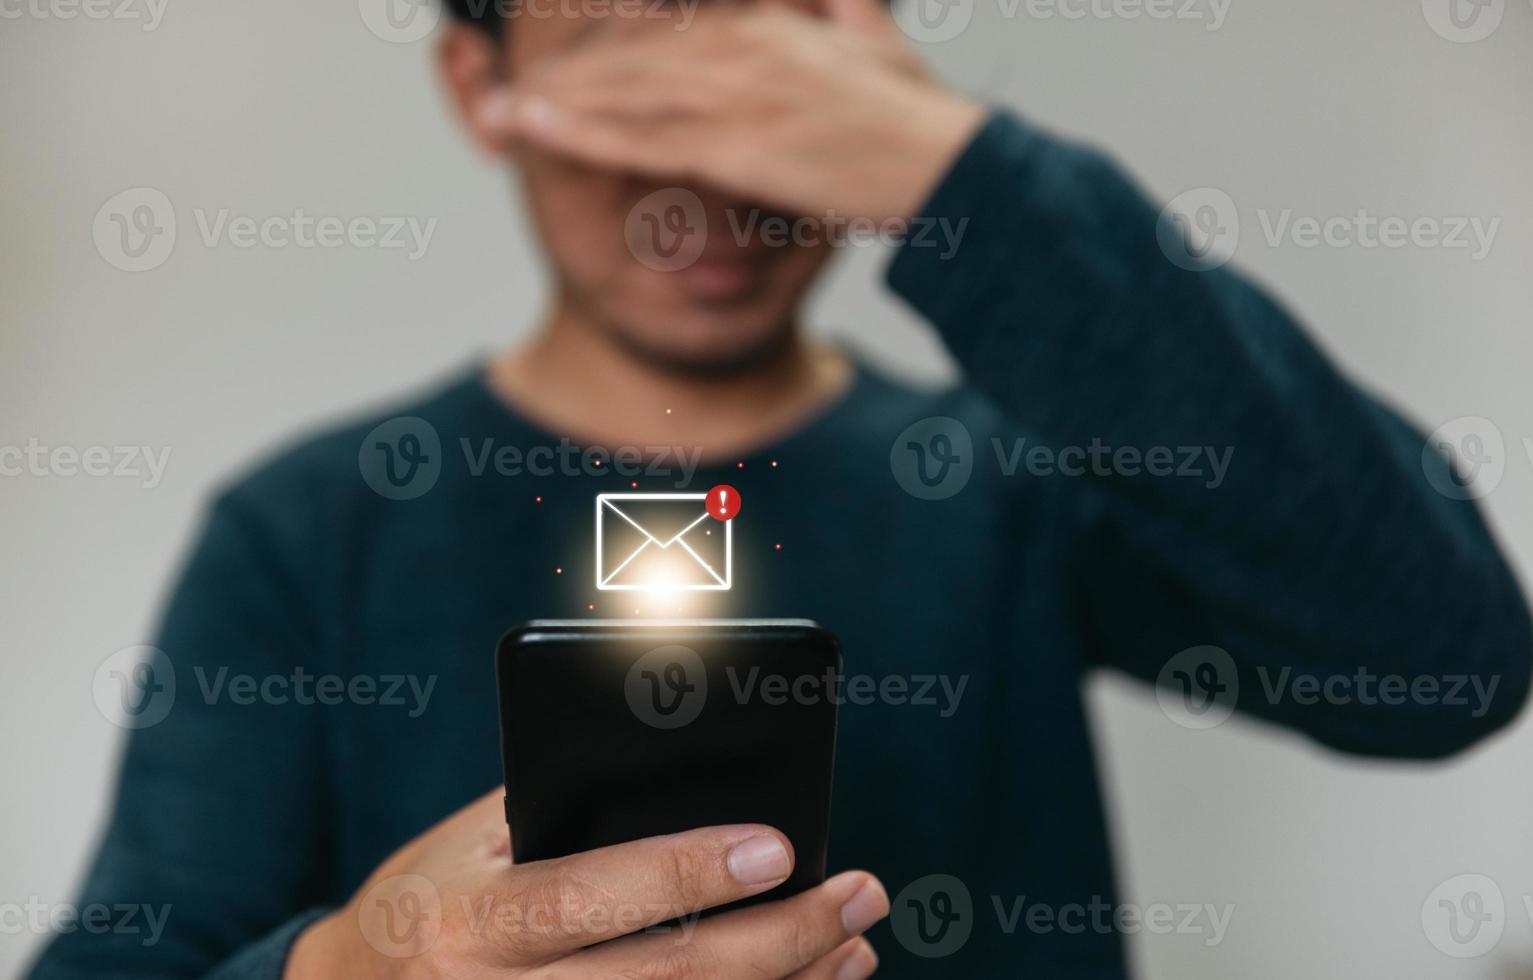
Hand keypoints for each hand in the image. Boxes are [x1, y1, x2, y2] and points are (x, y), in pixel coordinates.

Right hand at [286, 788, 885, 978]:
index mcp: (470, 923)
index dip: (685, 873)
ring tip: (855, 946)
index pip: (589, 897)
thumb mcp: (467, 842)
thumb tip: (684, 779)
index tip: (777, 847)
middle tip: (860, 895)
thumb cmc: (426, 900)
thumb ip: (560, 816)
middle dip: (780, 940)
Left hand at [477, 0, 985, 223]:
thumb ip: (840, 7)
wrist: (950, 166)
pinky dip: (581, 132)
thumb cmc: (916, 118)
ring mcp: (734, 93)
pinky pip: (640, 137)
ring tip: (498, 114)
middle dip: (559, 79)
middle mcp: (738, 46)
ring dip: (553, 106)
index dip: (601, 48)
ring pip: (623, 95)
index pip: (661, 29)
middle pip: (629, 59)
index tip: (553, 67)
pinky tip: (536, 129)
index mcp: (764, 22)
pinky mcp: (735, 144)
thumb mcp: (874, 42)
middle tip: (496, 93)